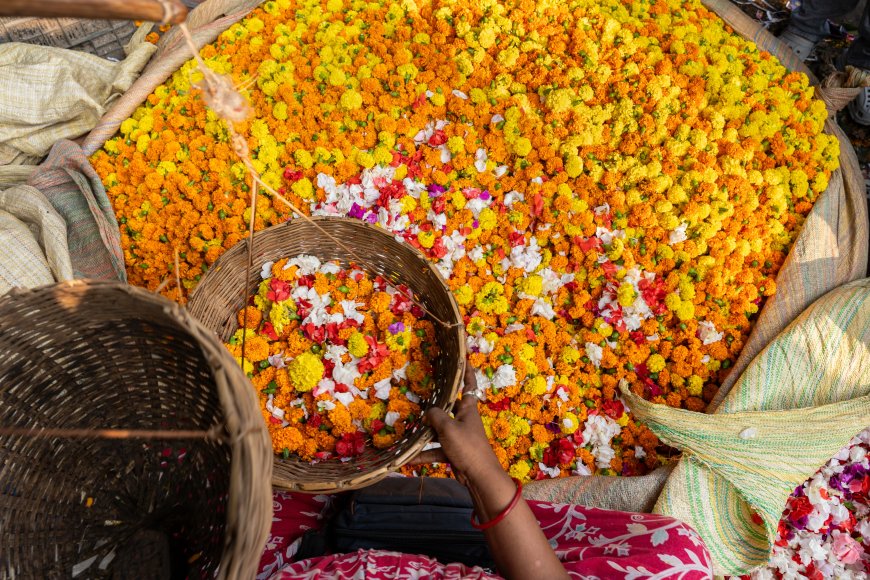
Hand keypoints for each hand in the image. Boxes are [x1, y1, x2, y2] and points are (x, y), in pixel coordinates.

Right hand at [412, 360, 503, 485]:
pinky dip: (424, 453)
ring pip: (439, 430)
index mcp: (468, 409)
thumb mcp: (448, 428)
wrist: (479, 477)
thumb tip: (428, 412)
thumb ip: (435, 416)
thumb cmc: (468, 447)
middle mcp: (464, 420)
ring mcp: (459, 437)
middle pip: (448, 408)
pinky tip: (409, 458)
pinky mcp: (454, 452)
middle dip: (435, 405)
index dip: (467, 371)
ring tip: (409, 431)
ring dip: (425, 433)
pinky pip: (436, 449)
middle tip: (420, 397)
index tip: (462, 358)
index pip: (469, 385)